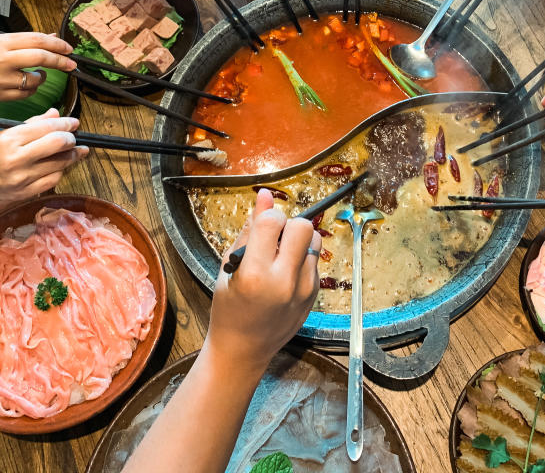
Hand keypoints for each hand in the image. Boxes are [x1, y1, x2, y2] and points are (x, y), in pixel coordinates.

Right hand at [0, 109, 88, 220]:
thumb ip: (30, 124)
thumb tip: (55, 114)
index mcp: (7, 139)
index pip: (46, 127)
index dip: (65, 123)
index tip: (73, 122)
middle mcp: (16, 158)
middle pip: (58, 144)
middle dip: (71, 138)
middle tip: (74, 136)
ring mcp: (23, 178)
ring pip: (61, 163)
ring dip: (72, 155)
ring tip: (75, 150)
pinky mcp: (27, 193)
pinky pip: (54, 179)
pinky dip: (60, 170)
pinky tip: (60, 165)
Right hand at [207, 189, 320, 373]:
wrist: (244, 349)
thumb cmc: (229, 308)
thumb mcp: (230, 266)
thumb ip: (249, 230)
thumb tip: (264, 196)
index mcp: (255, 274)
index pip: (273, 221)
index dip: (268, 215)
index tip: (262, 224)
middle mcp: (284, 281)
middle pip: (303, 226)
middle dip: (289, 224)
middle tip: (274, 239)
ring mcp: (304, 289)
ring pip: (315, 240)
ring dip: (299, 240)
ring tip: (281, 256)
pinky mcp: (315, 294)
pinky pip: (315, 260)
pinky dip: (302, 259)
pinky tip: (286, 273)